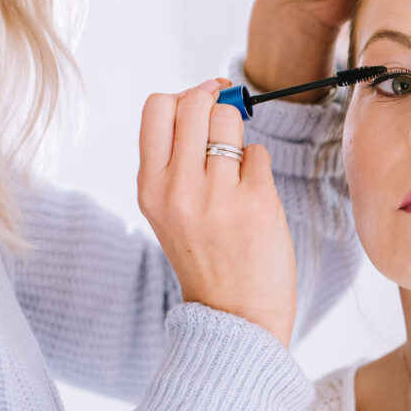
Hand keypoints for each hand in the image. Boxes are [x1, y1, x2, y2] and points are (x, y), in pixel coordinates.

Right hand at [137, 79, 296, 347]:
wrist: (235, 316)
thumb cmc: (206, 256)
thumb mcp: (169, 210)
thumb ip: (176, 158)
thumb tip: (205, 94)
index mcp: (150, 188)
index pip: (156, 108)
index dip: (182, 97)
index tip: (200, 107)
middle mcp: (179, 189)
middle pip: (195, 102)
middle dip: (214, 105)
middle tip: (223, 131)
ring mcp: (218, 195)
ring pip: (230, 120)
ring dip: (238, 137)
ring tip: (236, 171)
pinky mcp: (258, 202)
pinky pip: (259, 153)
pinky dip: (258, 167)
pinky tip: (252, 196)